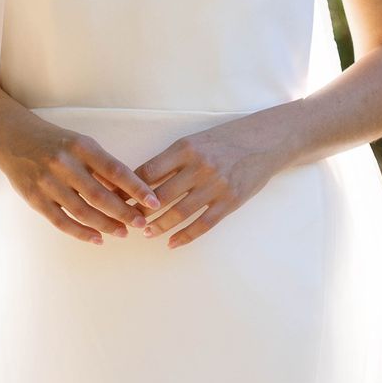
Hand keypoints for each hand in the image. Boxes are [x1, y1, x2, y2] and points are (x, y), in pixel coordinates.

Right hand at [0, 97, 164, 245]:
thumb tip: (128, 192)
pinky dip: (81, 232)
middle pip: (100, 195)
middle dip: (124, 212)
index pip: (115, 170)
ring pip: (82, 211)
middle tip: (142, 224)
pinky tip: (97, 239)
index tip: (154, 202)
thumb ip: (101, 167)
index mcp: (81, 147)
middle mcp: (64, 164)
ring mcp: (47, 182)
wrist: (13, 138)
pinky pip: (61, 221)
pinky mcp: (34, 198)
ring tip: (123, 233)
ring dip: (106, 225)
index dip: (137, 188)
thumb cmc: (55, 142)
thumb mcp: (80, 144)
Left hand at [129, 116, 290, 246]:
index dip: (129, 188)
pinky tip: (172, 243)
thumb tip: (140, 180)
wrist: (266, 140)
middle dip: (139, 211)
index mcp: (186, 148)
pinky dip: (185, 236)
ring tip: (147, 234)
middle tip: (125, 221)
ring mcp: (216, 185)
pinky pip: (203, 224)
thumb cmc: (226, 139)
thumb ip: (172, 160)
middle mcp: (199, 166)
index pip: (148, 171)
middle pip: (160, 195)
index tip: (115, 199)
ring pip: (179, 212)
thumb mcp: (196, 141)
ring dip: (160, 226)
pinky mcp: (230, 201)